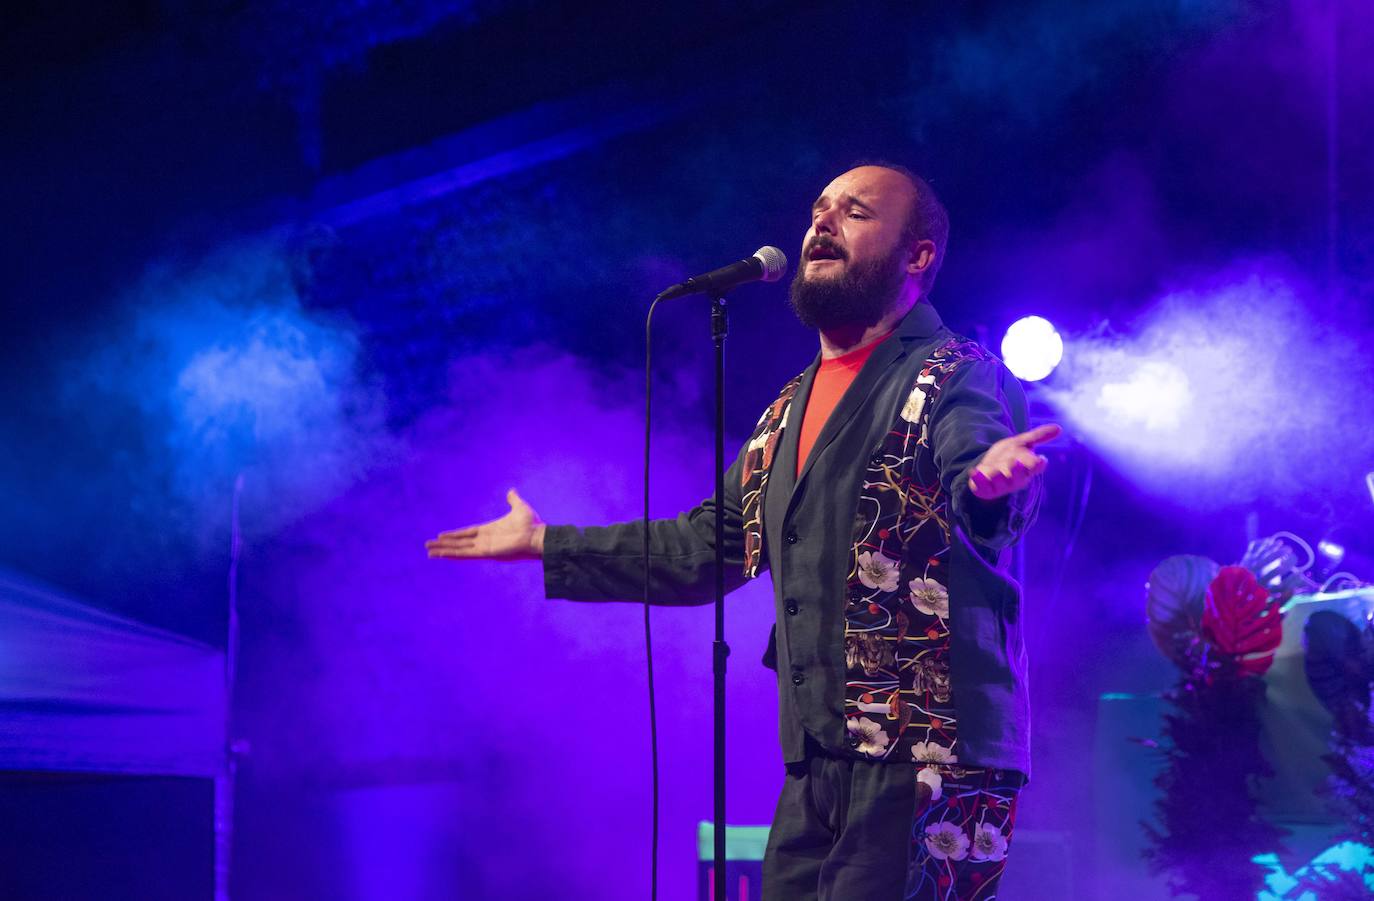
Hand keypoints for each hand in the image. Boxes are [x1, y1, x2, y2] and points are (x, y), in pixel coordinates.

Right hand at [425, 488, 545, 560]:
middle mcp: (484, 540)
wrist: (537, 534)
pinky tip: (442, 554)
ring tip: (429, 552)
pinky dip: (453, 554)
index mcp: (489, 530)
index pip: (467, 533)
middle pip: (459, 543)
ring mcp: (484, 547)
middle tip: (428, 546)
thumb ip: (513, 500)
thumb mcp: (519, 507)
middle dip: (444, 544)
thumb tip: (511, 491)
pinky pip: (466, 553)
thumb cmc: (530, 523)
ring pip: (459, 549)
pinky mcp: (486, 552)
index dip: (454, 535)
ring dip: (444, 550)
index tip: (441, 535)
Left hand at [968, 424, 1062, 500]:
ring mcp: (1000, 485)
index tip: (1042, 459)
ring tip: (997, 470)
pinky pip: (982, 486)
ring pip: (1002, 483)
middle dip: (1018, 470)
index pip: (1035, 468)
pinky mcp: (986, 488)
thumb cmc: (1008, 456)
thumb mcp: (1021, 442)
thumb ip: (1038, 436)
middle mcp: (1015, 478)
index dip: (1038, 465)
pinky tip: (974, 472)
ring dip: (1000, 476)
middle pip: (1019, 477)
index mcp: (1026, 468)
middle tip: (1017, 462)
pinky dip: (978, 480)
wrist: (987, 467)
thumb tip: (1059, 428)